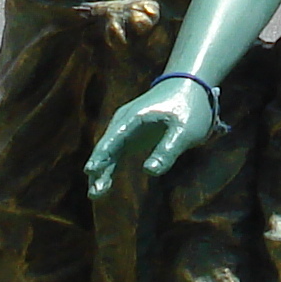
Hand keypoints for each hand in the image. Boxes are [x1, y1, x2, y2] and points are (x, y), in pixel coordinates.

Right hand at [86, 75, 216, 195]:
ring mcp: (125, 128)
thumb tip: (149, 172)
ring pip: (108, 151)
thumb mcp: (184, 131)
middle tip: (94, 193)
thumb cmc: (189, 107)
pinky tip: (103, 185)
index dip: (102, 155)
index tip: (91, 170)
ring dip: (101, 171)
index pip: (114, 138)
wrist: (189, 87)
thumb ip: (167, 150)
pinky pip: (115, 153)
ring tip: (95, 194)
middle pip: (106, 146)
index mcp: (135, 117)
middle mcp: (124, 121)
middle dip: (99, 168)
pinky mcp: (131, 136)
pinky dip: (109, 167)